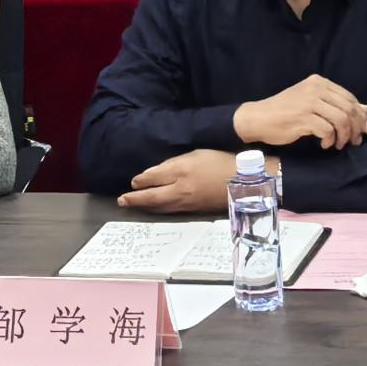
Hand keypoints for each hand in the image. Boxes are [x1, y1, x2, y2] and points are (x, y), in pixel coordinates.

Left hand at [118, 149, 237, 212]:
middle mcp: (181, 189)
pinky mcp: (194, 210)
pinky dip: (159, 209)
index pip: (154, 177)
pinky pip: (171, 211)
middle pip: (152, 196)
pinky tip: (156, 208)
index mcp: (182, 171)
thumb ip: (175, 163)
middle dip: (135, 199)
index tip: (133, 182)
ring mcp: (187, 202)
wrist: (244, 183)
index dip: (141, 180)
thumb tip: (156, 173)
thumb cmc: (221, 162)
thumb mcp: (197, 154)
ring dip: (145, 206)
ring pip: (160, 206)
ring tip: (132, 205)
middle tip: (122, 201)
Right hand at [234, 75, 366, 150]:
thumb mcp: (313, 103)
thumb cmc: (285, 111)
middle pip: (348, 109)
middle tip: (355, 141)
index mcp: (319, 82)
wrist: (258, 118)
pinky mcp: (303, 117)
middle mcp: (316, 89)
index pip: (349, 98)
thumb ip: (337, 105)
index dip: (361, 115)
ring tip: (339, 144)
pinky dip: (330, 140)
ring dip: (344, 136)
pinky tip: (325, 144)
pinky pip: (327, 130)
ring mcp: (309, 102)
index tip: (364, 130)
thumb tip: (366, 110)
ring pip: (341, 119)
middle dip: (356, 127)